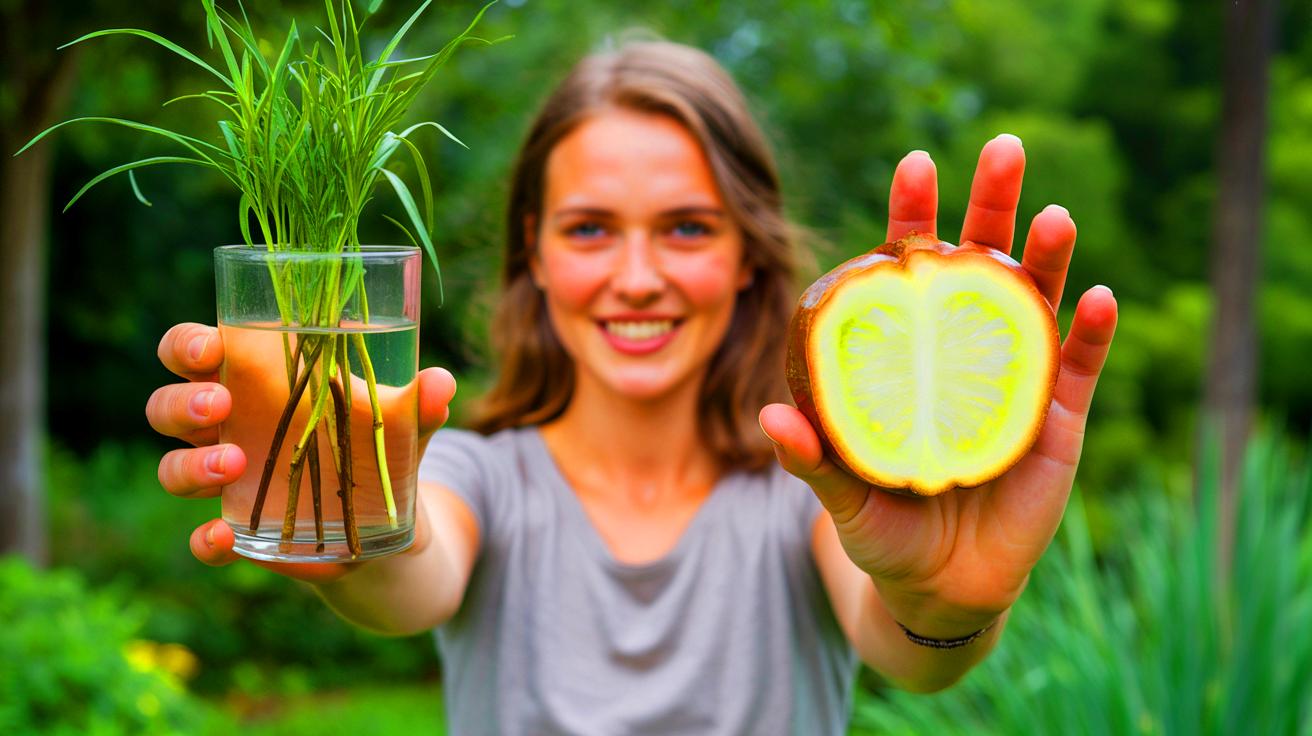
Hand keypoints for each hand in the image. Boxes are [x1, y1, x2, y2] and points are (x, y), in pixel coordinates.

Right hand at [146, 323, 456, 582]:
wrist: (387, 523)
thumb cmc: (376, 446)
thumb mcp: (402, 423)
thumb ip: (417, 405)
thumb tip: (440, 382)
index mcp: (252, 381)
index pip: (194, 350)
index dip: (187, 345)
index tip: (210, 348)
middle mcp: (226, 428)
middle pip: (166, 406)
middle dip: (182, 403)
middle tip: (220, 405)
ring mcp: (226, 482)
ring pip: (171, 469)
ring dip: (191, 466)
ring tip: (235, 463)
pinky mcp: (240, 532)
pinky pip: (201, 539)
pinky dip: (205, 540)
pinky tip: (224, 536)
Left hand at [759, 134, 1117, 636]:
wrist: (939, 587)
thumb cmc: (883, 528)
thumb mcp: (843, 491)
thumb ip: (812, 455)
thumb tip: (769, 417)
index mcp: (911, 351)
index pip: (911, 271)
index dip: (916, 217)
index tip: (916, 163)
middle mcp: (965, 351)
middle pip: (983, 265)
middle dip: (994, 205)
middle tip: (1004, 148)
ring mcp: (1015, 381)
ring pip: (1036, 304)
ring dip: (1048, 257)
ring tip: (1052, 214)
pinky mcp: (1058, 422)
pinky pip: (1077, 369)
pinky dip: (1090, 334)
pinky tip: (1097, 297)